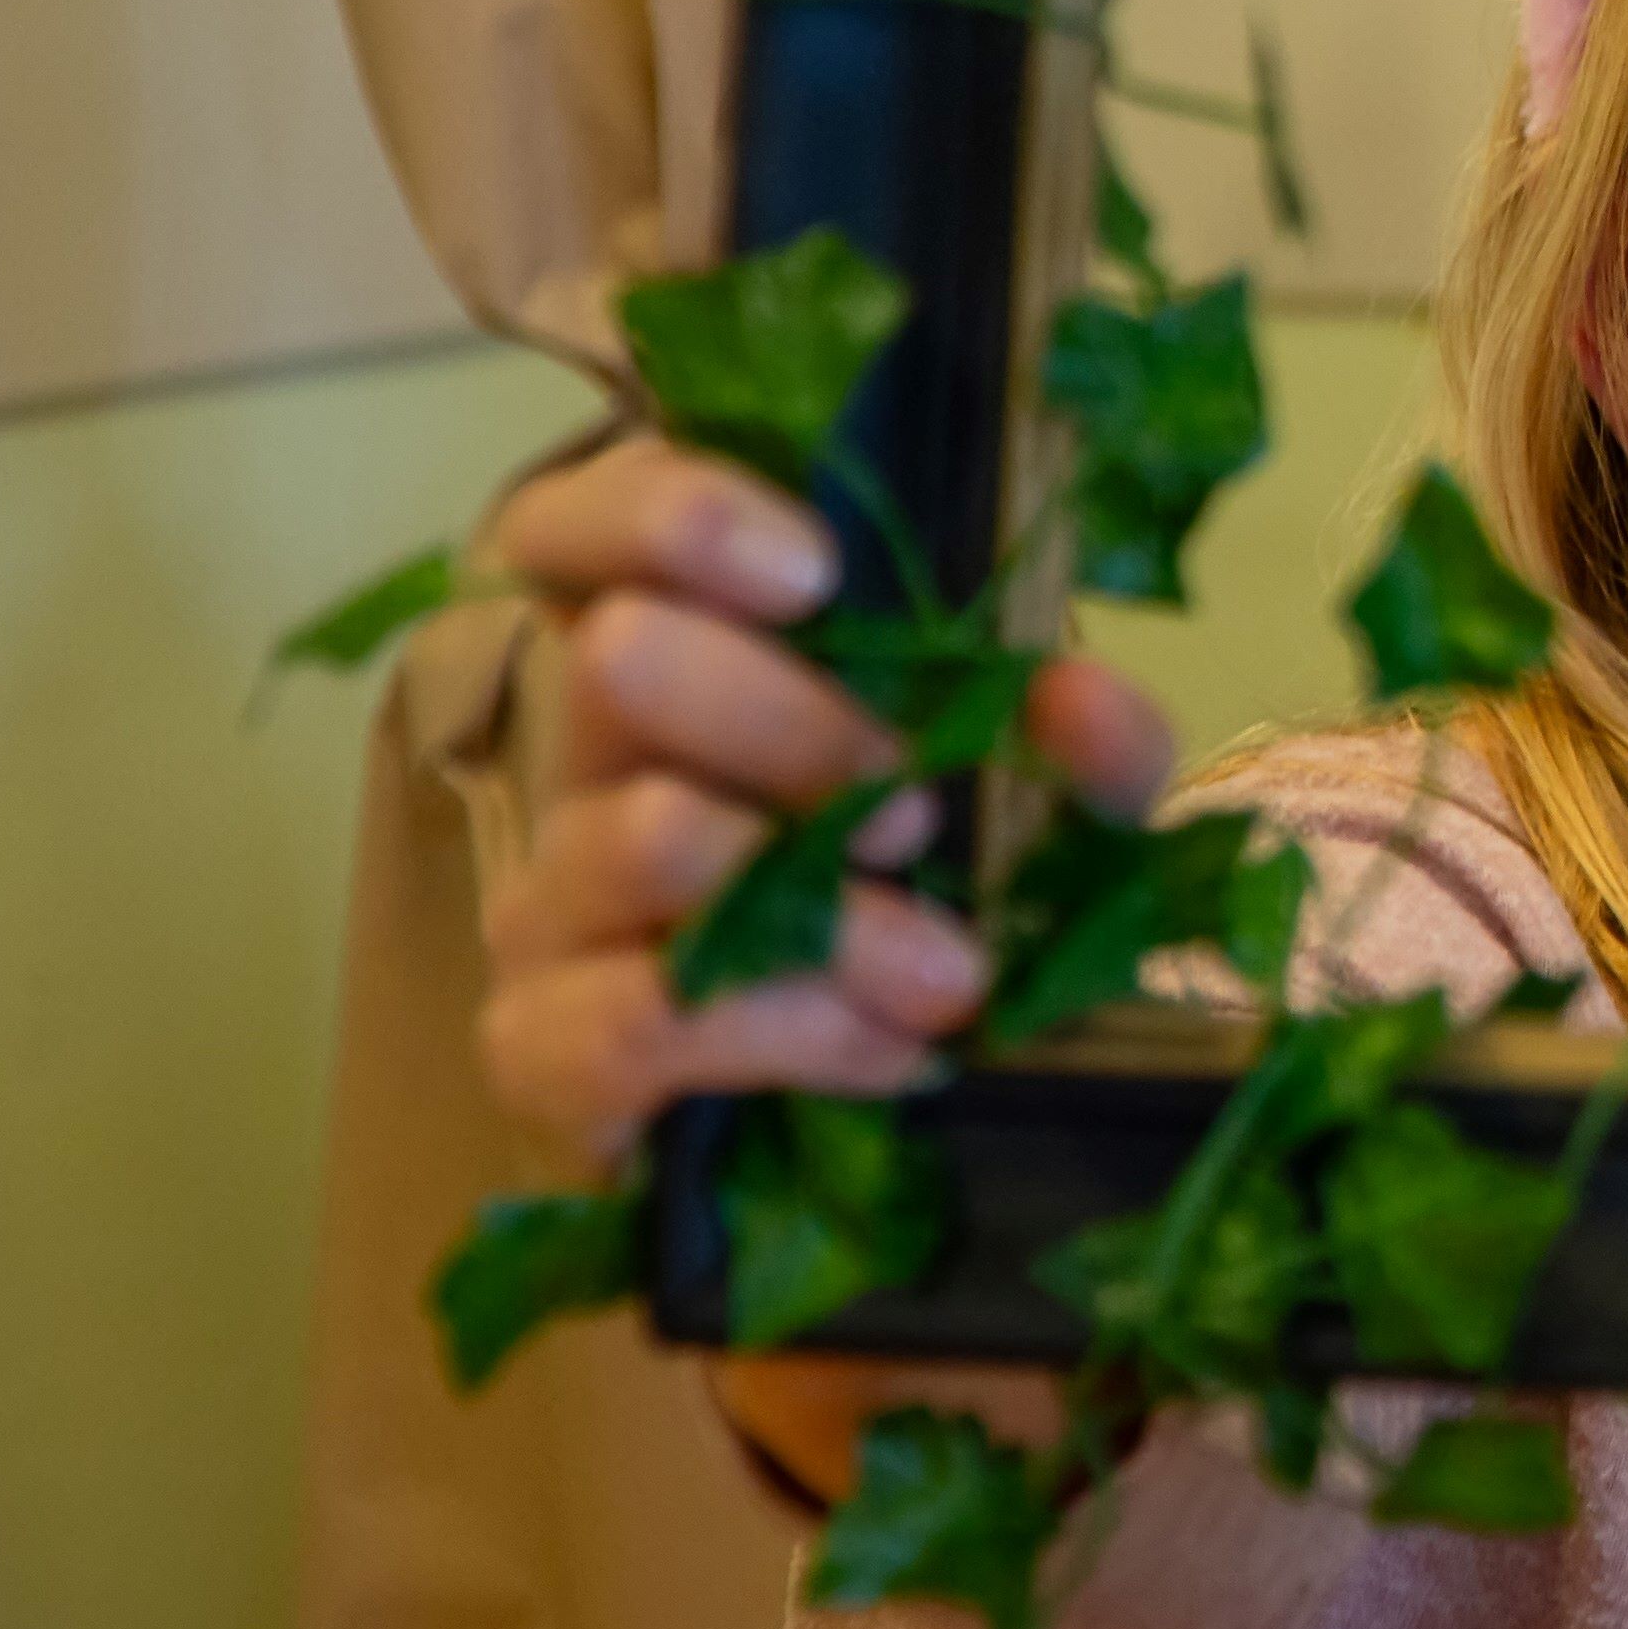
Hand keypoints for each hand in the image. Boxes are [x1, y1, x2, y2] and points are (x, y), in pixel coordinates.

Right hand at [473, 435, 1176, 1169]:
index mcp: (680, 652)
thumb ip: (1088, 747)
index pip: (575, 524)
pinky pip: (633, 1017)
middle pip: (621, 656)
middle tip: (917, 809)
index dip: (668, 513)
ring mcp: (548, 899)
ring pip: (641, 840)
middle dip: (793, 722)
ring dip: (824, 906)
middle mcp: (584, 758)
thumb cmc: (939, 906)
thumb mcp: (1056, 816)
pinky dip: (791, 1032)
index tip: (816, 571)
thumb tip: (1073, 698)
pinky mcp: (539, 1047)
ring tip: (948, 971)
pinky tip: (891, 1055)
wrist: (862, 1115)